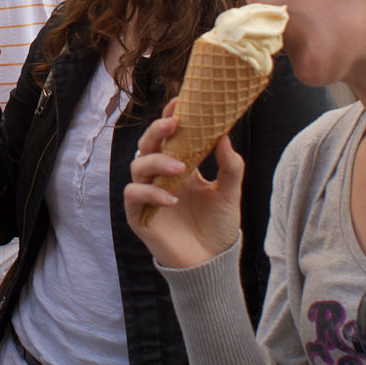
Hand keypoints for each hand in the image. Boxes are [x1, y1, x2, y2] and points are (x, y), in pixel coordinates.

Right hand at [123, 99, 242, 269]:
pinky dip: (150, 193)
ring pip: (137, 167)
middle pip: (147, 145)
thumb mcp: (230, 193)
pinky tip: (171, 199)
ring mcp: (147, 195)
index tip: (180, 102)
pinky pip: (134, 195)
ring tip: (181, 168)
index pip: (168, 136)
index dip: (169, 117)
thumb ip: (230, 166)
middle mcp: (159, 177)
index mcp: (179, 166)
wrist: (212, 263)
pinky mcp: (139, 216)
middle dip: (157, 131)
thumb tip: (225, 135)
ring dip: (156, 162)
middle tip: (174, 124)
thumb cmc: (218, 226)